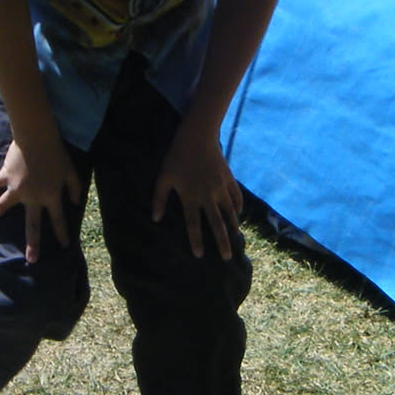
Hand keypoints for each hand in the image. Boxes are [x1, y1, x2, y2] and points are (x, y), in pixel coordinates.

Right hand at [0, 136, 83, 263]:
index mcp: (51, 196)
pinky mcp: (6, 177)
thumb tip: (76, 203)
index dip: (62, 233)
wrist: (37, 139)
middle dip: (33, 244)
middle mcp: (33, 197)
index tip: (64, 246)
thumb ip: (74, 188)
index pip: (58, 220)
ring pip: (3, 206)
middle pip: (32, 225)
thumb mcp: (71, 171)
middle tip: (31, 260)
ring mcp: (17, 189)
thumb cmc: (57, 153)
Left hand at [151, 125, 243, 258]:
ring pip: (229, 211)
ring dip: (232, 226)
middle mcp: (208, 195)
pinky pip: (235, 196)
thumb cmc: (176, 157)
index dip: (196, 240)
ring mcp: (220, 187)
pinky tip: (238, 214)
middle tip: (226, 258)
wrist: (197, 136)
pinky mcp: (228, 178)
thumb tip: (155, 219)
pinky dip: (238, 206)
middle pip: (216, 223)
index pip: (194, 224)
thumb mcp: (163, 177)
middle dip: (222, 242)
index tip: (200, 255)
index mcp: (190, 197)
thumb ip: (159, 199)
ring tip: (236, 238)